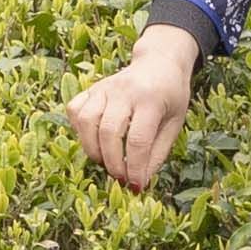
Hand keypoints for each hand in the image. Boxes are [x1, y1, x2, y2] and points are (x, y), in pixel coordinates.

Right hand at [66, 24, 205, 191]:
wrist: (160, 62)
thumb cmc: (171, 96)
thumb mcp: (175, 123)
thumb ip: (158, 152)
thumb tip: (139, 180)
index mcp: (151, 99)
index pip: (138, 140)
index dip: (135, 168)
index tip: (136, 187)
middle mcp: (124, 90)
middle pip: (109, 132)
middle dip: (113, 163)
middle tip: (121, 178)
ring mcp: (104, 87)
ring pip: (86, 121)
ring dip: (93, 149)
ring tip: (106, 162)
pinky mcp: (92, 88)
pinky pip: (75, 110)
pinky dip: (79, 130)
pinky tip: (94, 139)